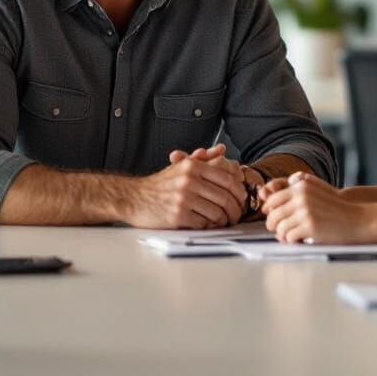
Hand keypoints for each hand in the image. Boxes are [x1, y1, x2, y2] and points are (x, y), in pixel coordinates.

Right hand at [121, 144, 246, 227]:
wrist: (135, 198)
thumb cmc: (161, 184)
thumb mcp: (181, 166)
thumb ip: (203, 159)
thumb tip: (222, 149)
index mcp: (193, 166)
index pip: (228, 179)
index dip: (239, 191)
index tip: (241, 199)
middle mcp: (189, 180)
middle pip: (225, 197)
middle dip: (235, 210)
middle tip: (236, 215)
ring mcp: (183, 199)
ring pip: (217, 213)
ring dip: (224, 220)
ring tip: (223, 221)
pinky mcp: (178, 216)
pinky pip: (204, 223)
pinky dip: (210, 226)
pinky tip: (208, 224)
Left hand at [260, 172, 376, 243]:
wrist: (357, 218)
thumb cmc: (335, 206)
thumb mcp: (316, 189)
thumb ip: (296, 188)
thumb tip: (269, 195)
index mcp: (301, 186)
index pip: (273, 199)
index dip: (269, 211)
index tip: (272, 218)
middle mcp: (301, 197)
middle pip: (273, 214)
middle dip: (273, 225)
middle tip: (279, 231)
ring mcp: (305, 212)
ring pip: (279, 227)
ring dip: (282, 235)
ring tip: (289, 237)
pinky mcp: (309, 227)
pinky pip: (289, 237)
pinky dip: (291, 241)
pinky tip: (298, 240)